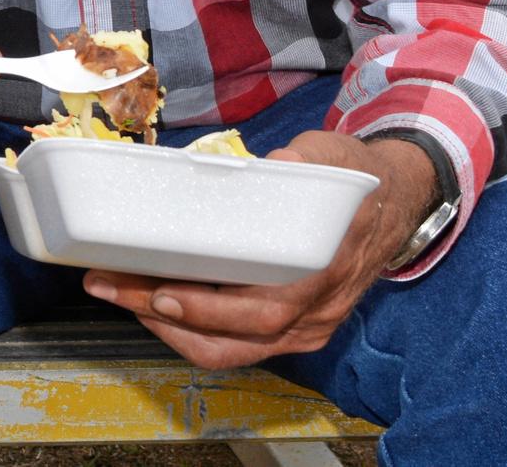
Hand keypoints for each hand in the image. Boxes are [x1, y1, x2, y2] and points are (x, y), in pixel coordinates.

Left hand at [82, 130, 438, 367]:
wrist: (397, 204)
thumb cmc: (355, 182)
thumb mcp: (332, 157)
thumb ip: (302, 161)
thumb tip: (270, 164)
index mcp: (325, 271)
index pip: (264, 310)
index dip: (209, 308)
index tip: (159, 293)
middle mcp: (315, 312)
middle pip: (233, 337)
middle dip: (162, 317)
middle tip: (109, 286)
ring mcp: (305, 326)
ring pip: (229, 349)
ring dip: (166, 327)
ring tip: (117, 292)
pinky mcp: (292, 328)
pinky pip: (235, 344)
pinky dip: (189, 329)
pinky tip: (153, 301)